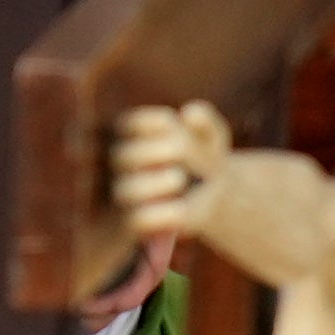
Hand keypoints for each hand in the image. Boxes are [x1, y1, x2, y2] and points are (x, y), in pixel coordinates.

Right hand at [111, 101, 230, 236]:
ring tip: (179, 178)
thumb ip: (205, 122)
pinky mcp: (136, 221)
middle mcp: (121, 163)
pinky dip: (161, 215)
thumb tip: (190, 113)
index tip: (174, 124)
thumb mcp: (211, 138)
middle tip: (182, 150)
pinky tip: (183, 210)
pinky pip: (138, 221)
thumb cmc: (204, 158)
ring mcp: (126, 193)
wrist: (213, 194)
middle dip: (156, 152)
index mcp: (131, 136)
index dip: (152, 123)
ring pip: (127, 191)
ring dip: (155, 185)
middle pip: (124, 156)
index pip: (130, 125)